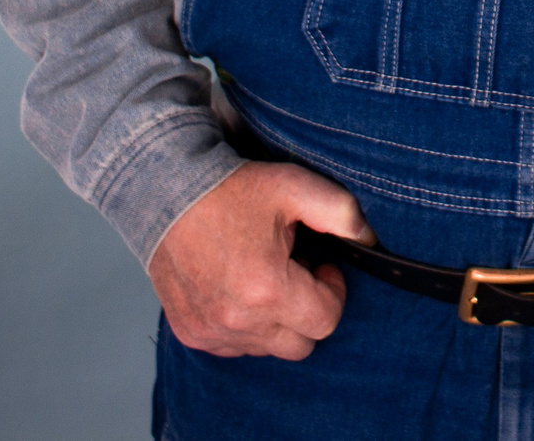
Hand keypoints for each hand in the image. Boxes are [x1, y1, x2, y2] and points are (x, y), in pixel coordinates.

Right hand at [148, 160, 372, 359]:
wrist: (165, 192)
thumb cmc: (231, 190)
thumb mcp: (293, 186)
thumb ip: (341, 213)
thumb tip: (369, 239)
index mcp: (268, 289)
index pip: (326, 321)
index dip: (332, 291)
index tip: (320, 265)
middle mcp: (238, 320)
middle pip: (301, 344)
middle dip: (307, 311)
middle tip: (294, 272)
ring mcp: (211, 331)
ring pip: (268, 348)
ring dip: (275, 321)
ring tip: (263, 276)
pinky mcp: (191, 333)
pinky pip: (234, 347)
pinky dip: (244, 327)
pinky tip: (237, 289)